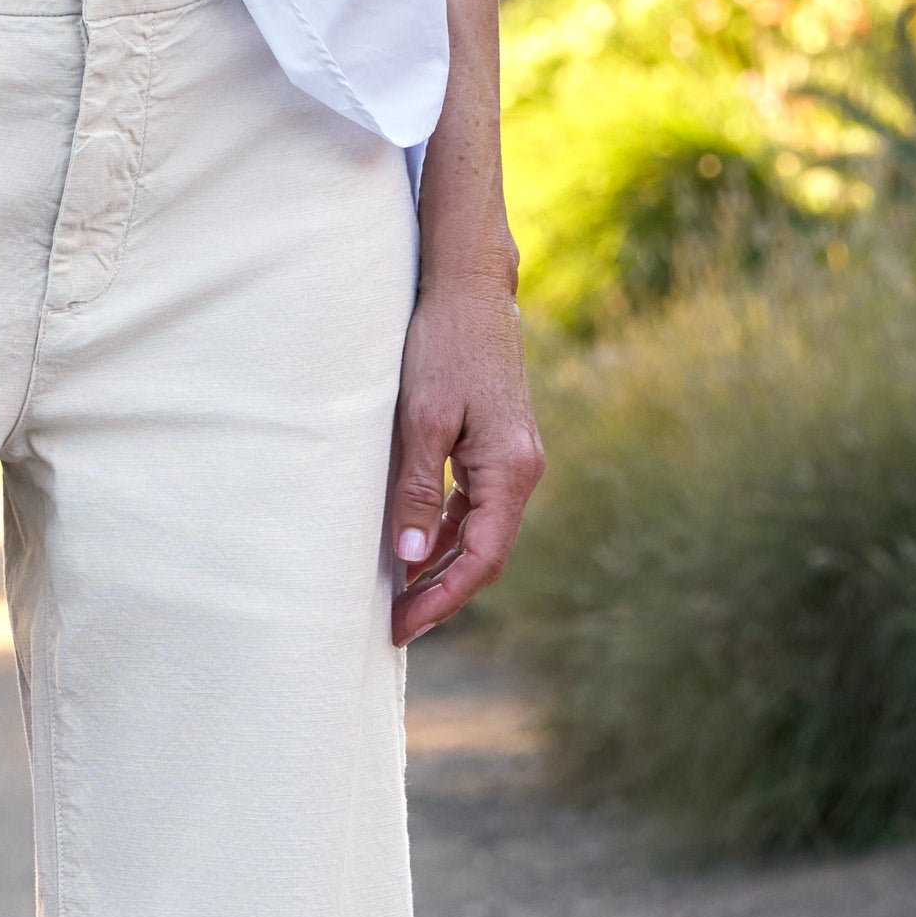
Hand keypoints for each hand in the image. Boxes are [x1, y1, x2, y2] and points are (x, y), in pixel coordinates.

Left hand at [385, 269, 544, 646]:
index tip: (402, 627)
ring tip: (396, 597)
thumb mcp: (422, 420)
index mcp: (511, 471)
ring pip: (477, 534)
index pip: (481, 560)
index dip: (441, 600)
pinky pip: (472, 508)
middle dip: (439, 594)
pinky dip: (442, 533)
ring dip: (439, 567)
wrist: (467, 289)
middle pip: (483, 556)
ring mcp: (511, 461)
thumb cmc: (443, 346)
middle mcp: (521, 472)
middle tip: (393, 625)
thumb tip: (408, 555)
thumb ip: (417, 490)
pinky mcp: (495, 449)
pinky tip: (410, 549)